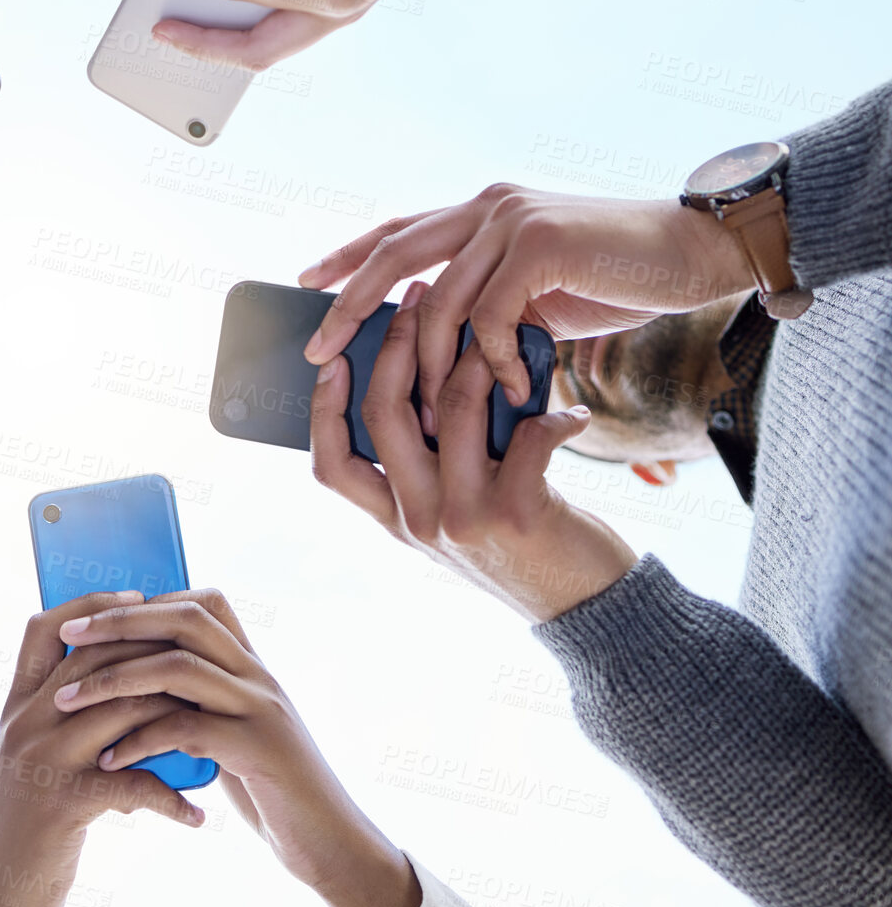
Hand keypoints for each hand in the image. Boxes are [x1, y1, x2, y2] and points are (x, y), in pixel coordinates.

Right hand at [0, 593, 203, 906]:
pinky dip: (172, 800)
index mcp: (16, 707)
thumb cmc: (28, 826)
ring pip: (122, 708)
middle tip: (196, 653)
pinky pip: (133, 783)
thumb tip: (128, 685)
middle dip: (152, 650)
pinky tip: (197, 816)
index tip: (135, 597)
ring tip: (212, 723)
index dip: (90, 605)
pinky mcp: (63, 801)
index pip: (42, 629)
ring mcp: (41, 758)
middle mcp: (24, 723)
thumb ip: (65, 720)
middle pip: (93, 658)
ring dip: (175, 715)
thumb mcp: (33, 760)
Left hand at [57, 590, 421, 906]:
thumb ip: (200, 702)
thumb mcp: (234, 732)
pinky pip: (188, 729)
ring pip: (180, 667)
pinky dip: (141, 741)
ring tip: (68, 700)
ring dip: (116, 680)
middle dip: (121, 622)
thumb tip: (139, 684)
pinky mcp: (260, 750)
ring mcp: (261, 710)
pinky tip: (110, 761)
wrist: (333, 844)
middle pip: (185, 620)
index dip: (148, 600)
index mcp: (250, 666)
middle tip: (70, 636)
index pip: (201, 603)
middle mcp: (258, 676)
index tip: (96, 615)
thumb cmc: (272, 789)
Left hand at [300, 184, 755, 414]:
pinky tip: (518, 392)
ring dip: (434, 364)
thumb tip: (433, 353)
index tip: (306, 283)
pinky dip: (498, 361)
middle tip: (318, 350)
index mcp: (480, 213)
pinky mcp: (540, 243)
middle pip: (394, 254)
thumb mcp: (536, 295)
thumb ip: (486, 306)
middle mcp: (487, 206)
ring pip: (442, 298)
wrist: (697, 256)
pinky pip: (493, 314)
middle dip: (351, 305)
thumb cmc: (616, 279)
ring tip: (434, 416)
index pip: (397, 231)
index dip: (348, 256)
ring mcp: (512, 218)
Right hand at [310, 281, 637, 622]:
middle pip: (383, 414)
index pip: (330, 464)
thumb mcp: (453, 516)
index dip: (323, 406)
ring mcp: (462, 516)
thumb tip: (421, 382)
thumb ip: (427, 467)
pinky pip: (526, 435)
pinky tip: (570, 413)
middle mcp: (418, 518)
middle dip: (400, 344)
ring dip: (480, 359)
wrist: (583, 607)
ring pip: (453, 408)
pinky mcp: (516, 513)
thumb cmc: (518, 545)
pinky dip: (553, 414)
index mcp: (394, 518)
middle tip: (421, 299)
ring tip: (503, 336)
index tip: (333, 355)